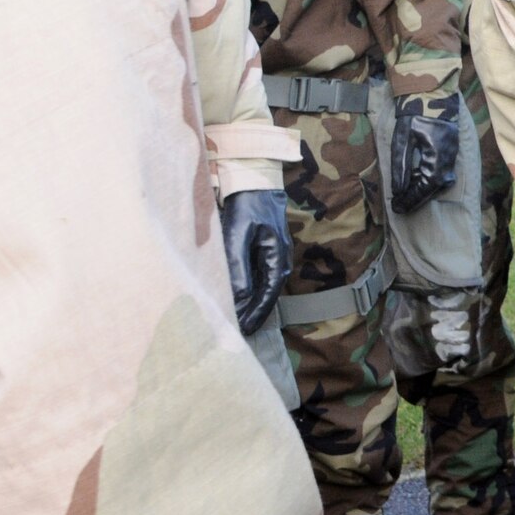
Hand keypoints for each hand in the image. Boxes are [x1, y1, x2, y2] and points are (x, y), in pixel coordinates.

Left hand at [219, 188, 291, 332]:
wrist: (253, 183)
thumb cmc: (246, 208)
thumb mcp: (238, 237)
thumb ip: (237, 269)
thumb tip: (236, 298)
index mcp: (277, 259)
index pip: (267, 296)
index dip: (255, 315)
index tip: (242, 331)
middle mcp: (279, 261)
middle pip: (266, 295)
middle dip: (252, 313)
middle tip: (236, 331)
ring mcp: (273, 256)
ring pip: (262, 287)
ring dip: (249, 303)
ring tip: (234, 319)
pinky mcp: (263, 251)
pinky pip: (257, 277)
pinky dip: (248, 290)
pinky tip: (236, 297)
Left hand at [391, 95, 459, 211]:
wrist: (432, 95)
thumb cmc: (415, 116)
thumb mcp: (402, 141)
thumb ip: (401, 168)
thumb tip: (398, 190)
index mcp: (437, 160)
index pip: (424, 189)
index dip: (410, 200)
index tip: (397, 208)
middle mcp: (448, 163)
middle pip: (432, 189)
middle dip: (415, 198)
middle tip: (398, 206)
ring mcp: (452, 158)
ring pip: (437, 183)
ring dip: (421, 189)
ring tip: (403, 193)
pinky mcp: (451, 153)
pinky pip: (440, 173)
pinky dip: (427, 179)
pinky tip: (415, 178)